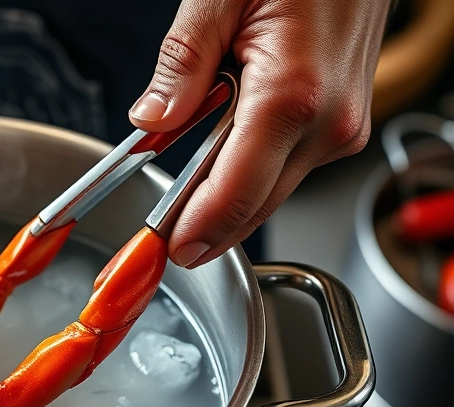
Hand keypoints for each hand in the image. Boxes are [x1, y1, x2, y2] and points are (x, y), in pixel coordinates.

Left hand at [130, 0, 390, 267]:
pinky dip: (249, 178)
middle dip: (204, 232)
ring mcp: (341, 128)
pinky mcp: (343, 125)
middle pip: (254, 207)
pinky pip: (286, 170)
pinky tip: (216, 170)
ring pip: (271, 194)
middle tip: (160, 247)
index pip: (234, 193)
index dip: (195, 231)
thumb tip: (151, 119)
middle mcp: (327, 123)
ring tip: (177, 209)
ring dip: (224, 205)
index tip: (165, 253)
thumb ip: (182, 64)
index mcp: (291, 95)